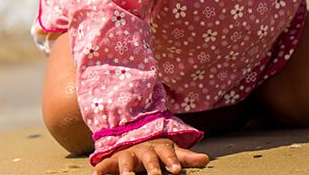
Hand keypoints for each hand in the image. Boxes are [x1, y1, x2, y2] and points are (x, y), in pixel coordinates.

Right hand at [92, 137, 208, 174]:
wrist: (134, 139)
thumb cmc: (158, 151)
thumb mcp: (173, 152)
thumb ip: (187, 158)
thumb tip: (207, 159)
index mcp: (159, 149)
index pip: (167, 154)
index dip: (172, 162)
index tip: (177, 171)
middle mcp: (143, 151)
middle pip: (148, 159)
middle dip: (152, 167)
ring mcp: (127, 155)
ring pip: (126, 162)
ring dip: (126, 170)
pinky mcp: (114, 161)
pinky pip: (106, 165)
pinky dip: (101, 169)